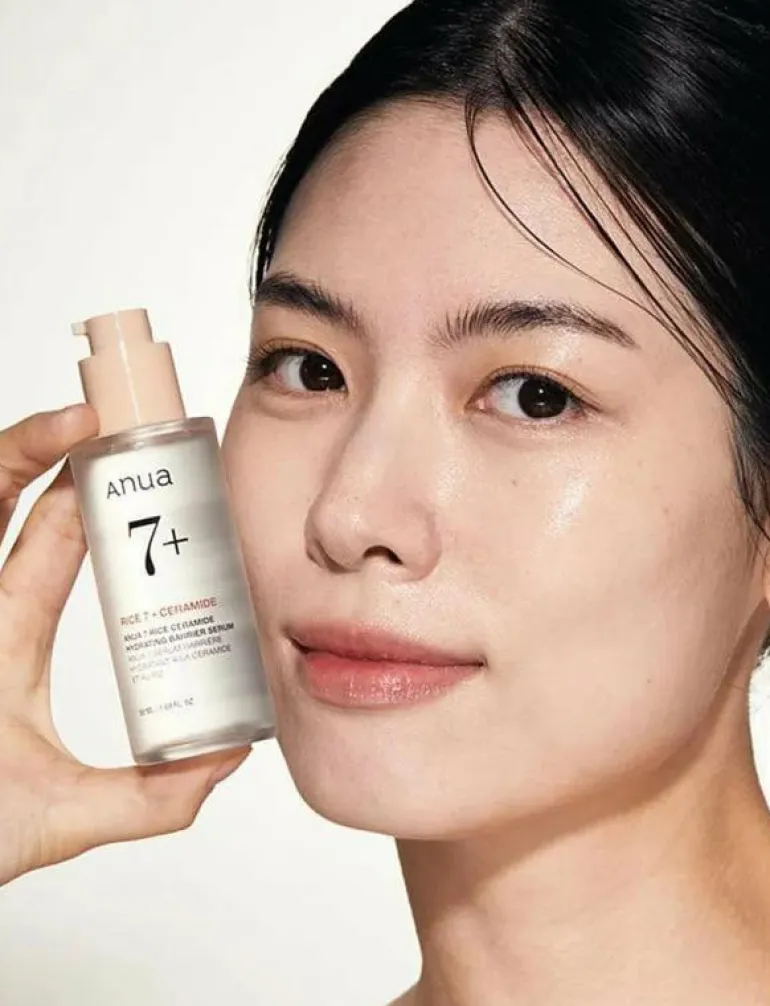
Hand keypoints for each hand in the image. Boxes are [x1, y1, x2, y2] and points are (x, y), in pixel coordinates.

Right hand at [0, 406, 251, 885]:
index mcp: (10, 636)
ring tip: (84, 415)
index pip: (58, 543)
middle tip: (118, 413)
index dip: (99, 499)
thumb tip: (230, 755)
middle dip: (64, 451)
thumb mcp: (70, 811)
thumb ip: (153, 795)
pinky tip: (32, 447)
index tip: (151, 467)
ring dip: (22, 448)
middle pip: (16, 501)